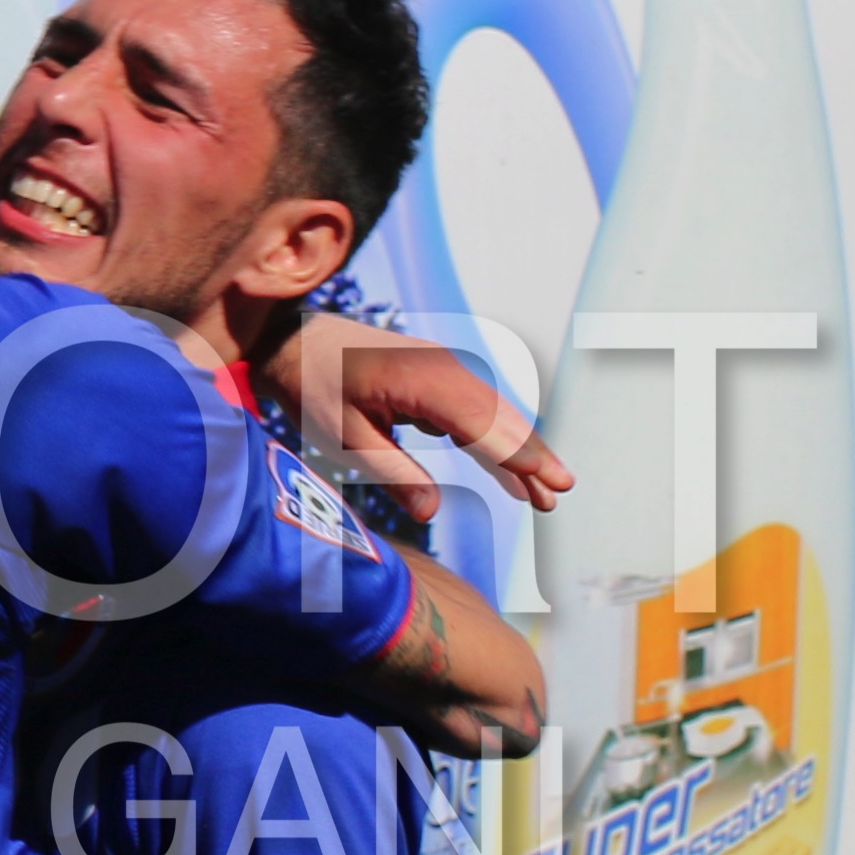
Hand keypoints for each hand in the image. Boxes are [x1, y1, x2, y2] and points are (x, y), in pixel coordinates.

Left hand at [272, 312, 571, 531]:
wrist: (295, 341)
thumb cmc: (314, 387)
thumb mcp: (342, 437)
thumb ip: (390, 472)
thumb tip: (432, 513)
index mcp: (417, 378)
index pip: (479, 421)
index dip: (517, 453)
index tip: (550, 480)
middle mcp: (440, 365)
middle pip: (497, 415)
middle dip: (530, 455)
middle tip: (559, 494)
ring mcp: (444, 367)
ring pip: (493, 413)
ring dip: (518, 451)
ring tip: (543, 495)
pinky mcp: (440, 375)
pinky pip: (477, 410)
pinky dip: (495, 440)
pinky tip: (511, 474)